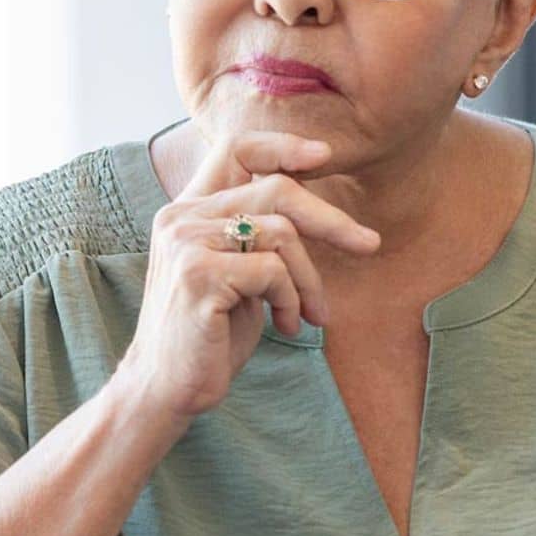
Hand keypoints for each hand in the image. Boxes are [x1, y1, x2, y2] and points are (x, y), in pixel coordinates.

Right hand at [116, 130, 378, 421]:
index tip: (324, 156)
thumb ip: (261, 237)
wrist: (167, 389)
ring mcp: (186, 243)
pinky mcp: (198, 275)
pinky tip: (285, 326)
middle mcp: (181, 216)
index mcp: (189, 209)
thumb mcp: (241, 275)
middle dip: (330, 220)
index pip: (235, 148)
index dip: (283, 146)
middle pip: (276, 189)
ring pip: (282, 233)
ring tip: (309, 314)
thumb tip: (322, 211)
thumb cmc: (212, 335)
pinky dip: (291, 301)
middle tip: (368, 245)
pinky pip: (273, 271)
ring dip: (309, 279)